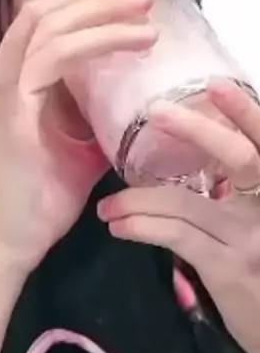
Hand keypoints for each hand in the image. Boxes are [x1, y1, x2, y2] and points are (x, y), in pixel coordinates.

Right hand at [0, 0, 157, 276]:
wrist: (10, 245)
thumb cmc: (41, 204)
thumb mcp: (78, 150)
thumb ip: (92, 118)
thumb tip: (132, 98)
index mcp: (12, 88)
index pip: (41, 27)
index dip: (81, 4)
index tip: (126, 3)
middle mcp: (1, 83)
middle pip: (39, 14)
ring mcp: (1, 97)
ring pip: (43, 30)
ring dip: (97, 15)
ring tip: (142, 15)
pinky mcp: (9, 118)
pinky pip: (47, 62)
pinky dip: (91, 45)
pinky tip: (127, 44)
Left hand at [97, 79, 259, 352]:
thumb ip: (243, 202)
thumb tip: (208, 177)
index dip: (246, 112)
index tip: (215, 86)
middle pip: (239, 158)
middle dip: (196, 130)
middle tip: (156, 112)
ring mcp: (251, 237)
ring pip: (187, 202)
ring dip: (139, 199)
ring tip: (107, 206)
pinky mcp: (227, 266)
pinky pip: (176, 235)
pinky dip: (142, 227)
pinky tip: (119, 227)